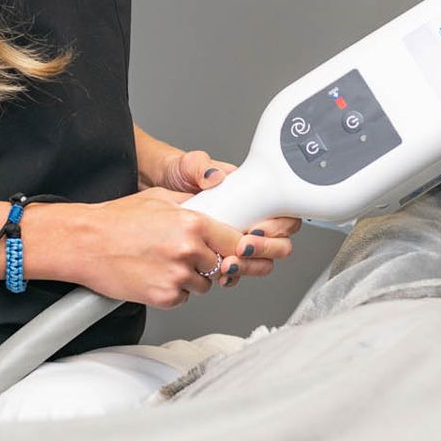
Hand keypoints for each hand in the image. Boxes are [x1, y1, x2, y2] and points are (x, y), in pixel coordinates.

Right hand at [33, 189, 247, 309]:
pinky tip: (154, 275)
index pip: (237, 241)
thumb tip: (217, 207)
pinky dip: (174, 291)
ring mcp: (178, 277)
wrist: (86, 243)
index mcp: (193, 223)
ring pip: (205, 284)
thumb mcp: (160, 199)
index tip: (238, 249)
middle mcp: (190, 250)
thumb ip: (193, 205)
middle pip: (223, 265)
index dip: (238, 246)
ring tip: (164, 263)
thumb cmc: (117, 219)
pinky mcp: (164, 297)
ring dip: (192, 278)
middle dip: (210, 261)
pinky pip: (183, 298)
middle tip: (186, 254)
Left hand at [151, 151, 301, 288]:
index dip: (277, 226)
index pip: (281, 212)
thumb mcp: (187, 165)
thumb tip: (214, 176)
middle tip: (243, 248)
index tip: (257, 229)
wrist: (158, 190)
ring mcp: (238, 237)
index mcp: (251, 194)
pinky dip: (235, 275)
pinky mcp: (223, 253)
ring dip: (250, 265)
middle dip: (265, 249)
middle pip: (279, 240)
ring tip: (228, 264)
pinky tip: (221, 274)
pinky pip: (241, 269)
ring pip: (263, 259)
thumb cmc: (177, 175)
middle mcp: (250, 217)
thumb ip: (200, 166)